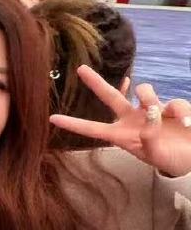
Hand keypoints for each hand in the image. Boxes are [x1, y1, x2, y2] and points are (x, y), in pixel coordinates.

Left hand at [51, 66, 190, 177]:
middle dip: (96, 82)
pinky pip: (173, 102)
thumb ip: (149, 139)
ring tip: (166, 117)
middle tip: (80, 69)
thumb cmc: (170, 160)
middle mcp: (133, 120)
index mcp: (122, 135)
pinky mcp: (171, 107)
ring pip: (145, 91)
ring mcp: (151, 111)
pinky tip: (187, 125)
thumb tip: (149, 117)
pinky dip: (181, 113)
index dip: (74, 124)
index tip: (52, 118)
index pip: (93, 129)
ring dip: (151, 97)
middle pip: (111, 97)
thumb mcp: (155, 156)